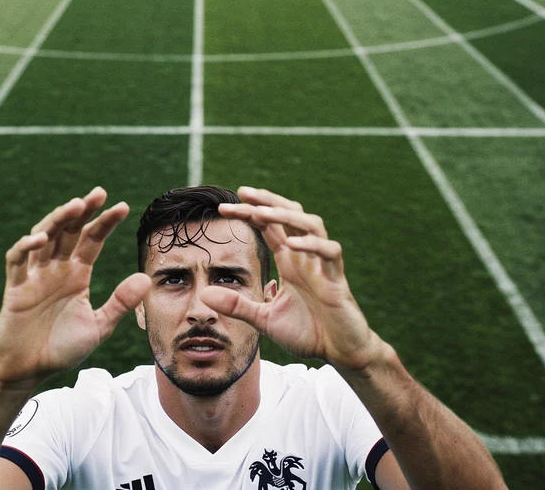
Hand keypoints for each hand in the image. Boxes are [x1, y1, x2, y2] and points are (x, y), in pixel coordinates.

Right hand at [0, 187, 150, 386]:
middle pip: (69, 231)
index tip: (123, 207)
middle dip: (82, 211)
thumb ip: (120, 303)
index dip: (105, 223)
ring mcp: (34, 275)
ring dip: (57, 220)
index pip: (92, 240)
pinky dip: (26, 246)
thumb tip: (146, 278)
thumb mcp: (98, 326)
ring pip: (44, 237)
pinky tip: (41, 239)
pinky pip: (17, 260)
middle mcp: (56, 269)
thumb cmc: (62, 348)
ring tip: (74, 206)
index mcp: (77, 274)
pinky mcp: (15, 287)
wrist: (29, 370)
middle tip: (98, 193)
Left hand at [201, 187, 382, 370]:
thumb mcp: (264, 320)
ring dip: (286, 216)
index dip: (249, 212)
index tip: (223, 207)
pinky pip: (330, 252)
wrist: (341, 353)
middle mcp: (305, 257)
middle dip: (267, 201)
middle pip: (290, 215)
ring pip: (311, 225)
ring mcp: (322, 265)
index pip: (268, 227)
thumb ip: (237, 306)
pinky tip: (293, 244)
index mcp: (289, 261)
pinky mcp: (337, 280)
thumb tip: (204, 294)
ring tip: (261, 212)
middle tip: (242, 192)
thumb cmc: (308, 332)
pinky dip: (313, 245)